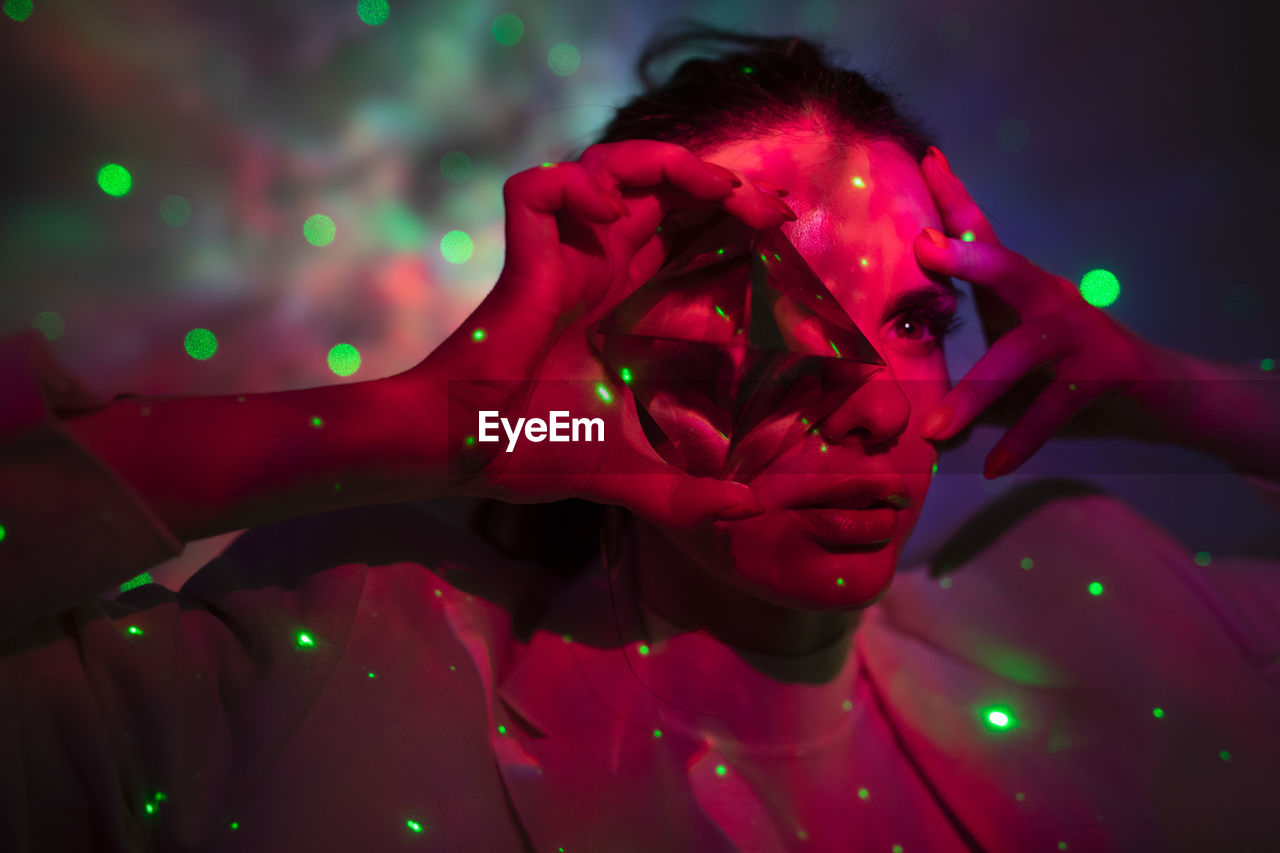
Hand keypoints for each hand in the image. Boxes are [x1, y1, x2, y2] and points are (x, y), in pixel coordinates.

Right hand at [403, 141, 796, 524]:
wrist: (465, 456)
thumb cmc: (529, 455)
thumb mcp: (630, 475)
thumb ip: (686, 496)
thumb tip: (747, 512)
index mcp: (619, 299)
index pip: (680, 227)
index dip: (729, 212)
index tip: (782, 224)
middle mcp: (593, 267)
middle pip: (657, 184)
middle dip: (717, 181)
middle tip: (771, 210)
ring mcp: (558, 259)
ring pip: (604, 164)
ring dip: (662, 163)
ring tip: (713, 190)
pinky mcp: (522, 261)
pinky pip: (535, 189)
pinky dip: (575, 186)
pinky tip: (611, 216)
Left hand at [910, 146, 1178, 477]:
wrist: (1161, 392)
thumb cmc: (1068, 367)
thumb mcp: (1013, 350)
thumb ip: (967, 349)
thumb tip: (900, 372)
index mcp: (1024, 288)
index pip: (987, 237)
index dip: (956, 200)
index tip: (927, 160)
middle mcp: (1051, 299)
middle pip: (1009, 268)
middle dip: (968, 257)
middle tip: (923, 247)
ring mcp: (1080, 334)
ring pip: (1021, 355)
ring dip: (975, 394)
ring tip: (934, 429)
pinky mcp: (1104, 374)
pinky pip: (1054, 410)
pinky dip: (1021, 441)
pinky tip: (992, 468)